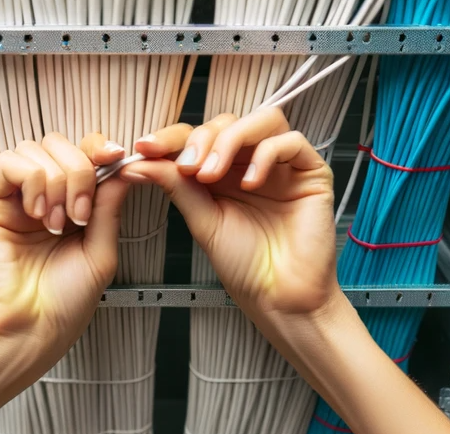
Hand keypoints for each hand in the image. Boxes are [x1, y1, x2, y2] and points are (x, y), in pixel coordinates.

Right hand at [0, 133, 127, 366]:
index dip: (100, 149)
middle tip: (81, 215)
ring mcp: (19, 198)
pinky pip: (9, 163)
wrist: (33, 328)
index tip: (117, 157)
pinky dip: (31, 181)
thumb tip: (123, 166)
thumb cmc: (67, 301)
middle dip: (80, 171)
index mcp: (74, 204)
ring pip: (35, 149)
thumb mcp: (101, 250)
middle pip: (60, 144)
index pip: (84, 155)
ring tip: (56, 223)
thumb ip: (110, 205)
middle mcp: (46, 196)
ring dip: (55, 181)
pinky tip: (37, 214)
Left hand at [121, 108, 339, 318]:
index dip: (172, 137)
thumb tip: (138, 162)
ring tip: (212, 173)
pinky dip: (266, 154)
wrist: (279, 297)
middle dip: (201, 139)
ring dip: (230, 140)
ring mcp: (283, 165)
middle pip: (227, 123)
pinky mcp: (311, 171)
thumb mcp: (201, 220)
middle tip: (187, 168)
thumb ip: (176, 186)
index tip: (146, 148)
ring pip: (261, 121)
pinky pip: (292, 141)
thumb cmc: (245, 264)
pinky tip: (250, 183)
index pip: (198, 137)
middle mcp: (252, 163)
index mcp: (224, 172)